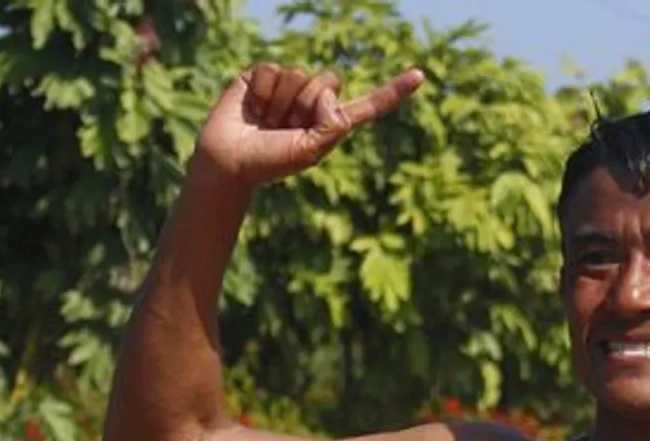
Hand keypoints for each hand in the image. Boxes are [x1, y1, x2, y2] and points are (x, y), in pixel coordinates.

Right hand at [194, 62, 425, 189]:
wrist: (229, 161)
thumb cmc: (269, 163)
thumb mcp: (310, 151)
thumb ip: (332, 125)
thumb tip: (330, 93)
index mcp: (330, 122)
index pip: (367, 105)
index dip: (393, 91)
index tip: (420, 76)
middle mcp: (312, 101)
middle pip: (329, 81)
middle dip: (308, 102)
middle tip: (285, 126)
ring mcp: (288, 86)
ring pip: (299, 75)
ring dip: (281, 102)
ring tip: (266, 121)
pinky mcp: (263, 76)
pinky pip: (273, 70)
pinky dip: (263, 93)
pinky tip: (253, 108)